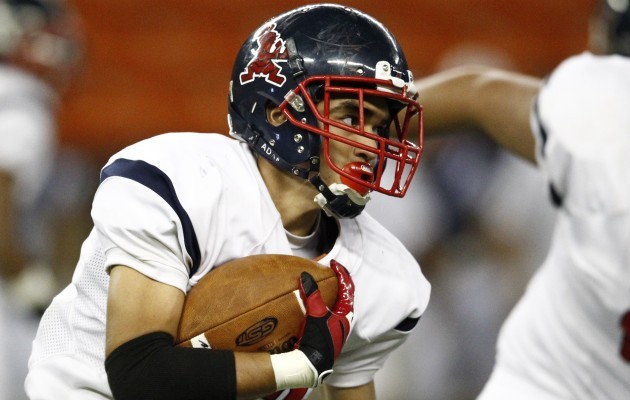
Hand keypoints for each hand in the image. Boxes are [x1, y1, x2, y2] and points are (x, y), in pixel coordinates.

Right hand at [295, 259, 354, 384]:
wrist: (312, 364)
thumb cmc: (319, 340)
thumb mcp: (316, 314)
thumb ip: (313, 294)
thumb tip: (306, 276)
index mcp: (346, 314)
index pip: (348, 288)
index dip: (342, 273)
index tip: (334, 263)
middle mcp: (344, 320)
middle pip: (344, 296)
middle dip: (338, 283)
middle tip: (330, 272)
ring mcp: (336, 327)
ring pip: (336, 305)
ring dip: (330, 294)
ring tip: (321, 285)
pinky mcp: (327, 333)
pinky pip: (327, 313)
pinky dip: (322, 304)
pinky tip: (312, 304)